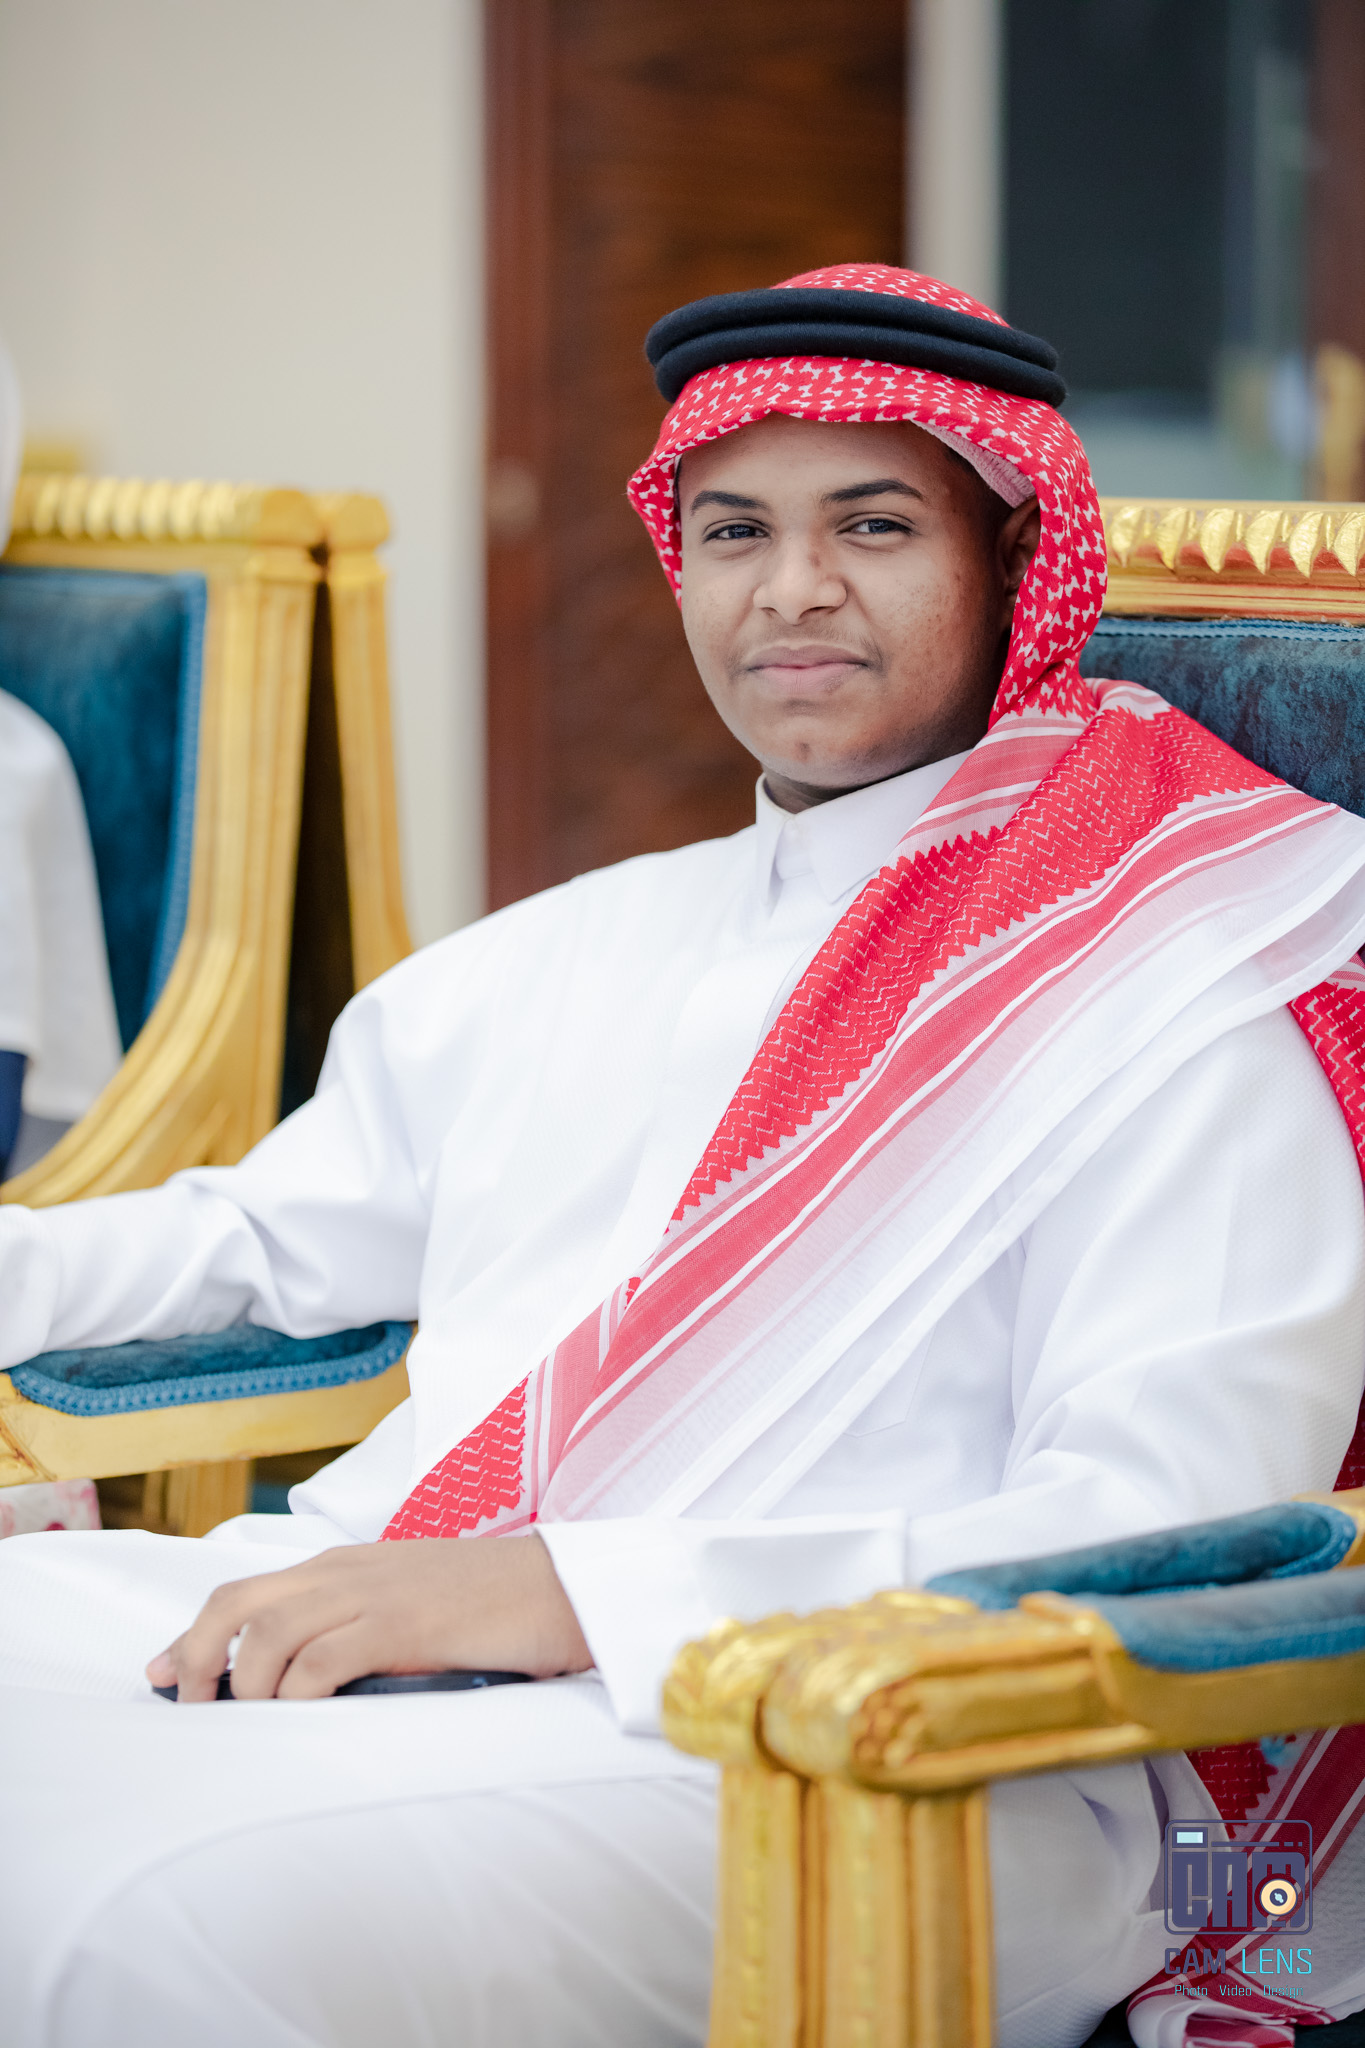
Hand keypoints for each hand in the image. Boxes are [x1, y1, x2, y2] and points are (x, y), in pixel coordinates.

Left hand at [145, 1535, 591, 1701]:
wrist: (565, 1588)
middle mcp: (346, 1571)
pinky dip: (295, 1695)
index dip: (191, 1635)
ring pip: (267, 1634)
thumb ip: (356, 1628)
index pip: (245, 1592)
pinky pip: (322, 1661)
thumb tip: (306, 1683)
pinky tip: (299, 1719)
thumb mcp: (410, 1607)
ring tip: (247, 1727)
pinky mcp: (403, 1624)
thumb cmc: (494, 1607)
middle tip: (189, 1711)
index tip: (159, 1676)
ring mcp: (373, 1593)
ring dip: (243, 1687)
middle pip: (235, 1602)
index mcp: (345, 1565)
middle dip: (192, 1657)